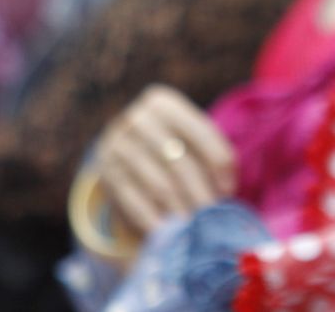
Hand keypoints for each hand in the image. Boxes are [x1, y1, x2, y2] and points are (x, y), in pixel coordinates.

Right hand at [94, 84, 236, 233]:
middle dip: (201, 193)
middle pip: (179, 162)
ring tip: (197, 228)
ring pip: (159, 185)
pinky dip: (155, 219)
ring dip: (181, 210)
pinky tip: (169, 233)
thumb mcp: (188, 138)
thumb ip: (209, 154)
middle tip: (214, 218)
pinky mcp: (105, 175)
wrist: (121, 152)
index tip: (229, 190)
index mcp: (162, 103)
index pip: (201, 132)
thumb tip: (225, 191)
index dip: (219, 163)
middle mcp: (136, 120)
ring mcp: (116, 146)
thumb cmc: (169, 144)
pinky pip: (135, 201)